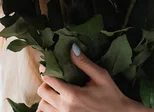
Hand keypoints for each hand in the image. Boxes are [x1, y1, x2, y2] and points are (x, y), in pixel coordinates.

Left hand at [37, 44, 153, 111]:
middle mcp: (65, 107)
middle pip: (42, 92)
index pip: (49, 79)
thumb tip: (72, 48)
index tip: (46, 64)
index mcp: (72, 94)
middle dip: (45, 83)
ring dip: (45, 97)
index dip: (45, 69)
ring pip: (43, 106)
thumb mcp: (101, 76)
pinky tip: (55, 102)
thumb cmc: (111, 95)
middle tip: (52, 77)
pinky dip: (48, 108)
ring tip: (54, 90)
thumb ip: (84, 63)